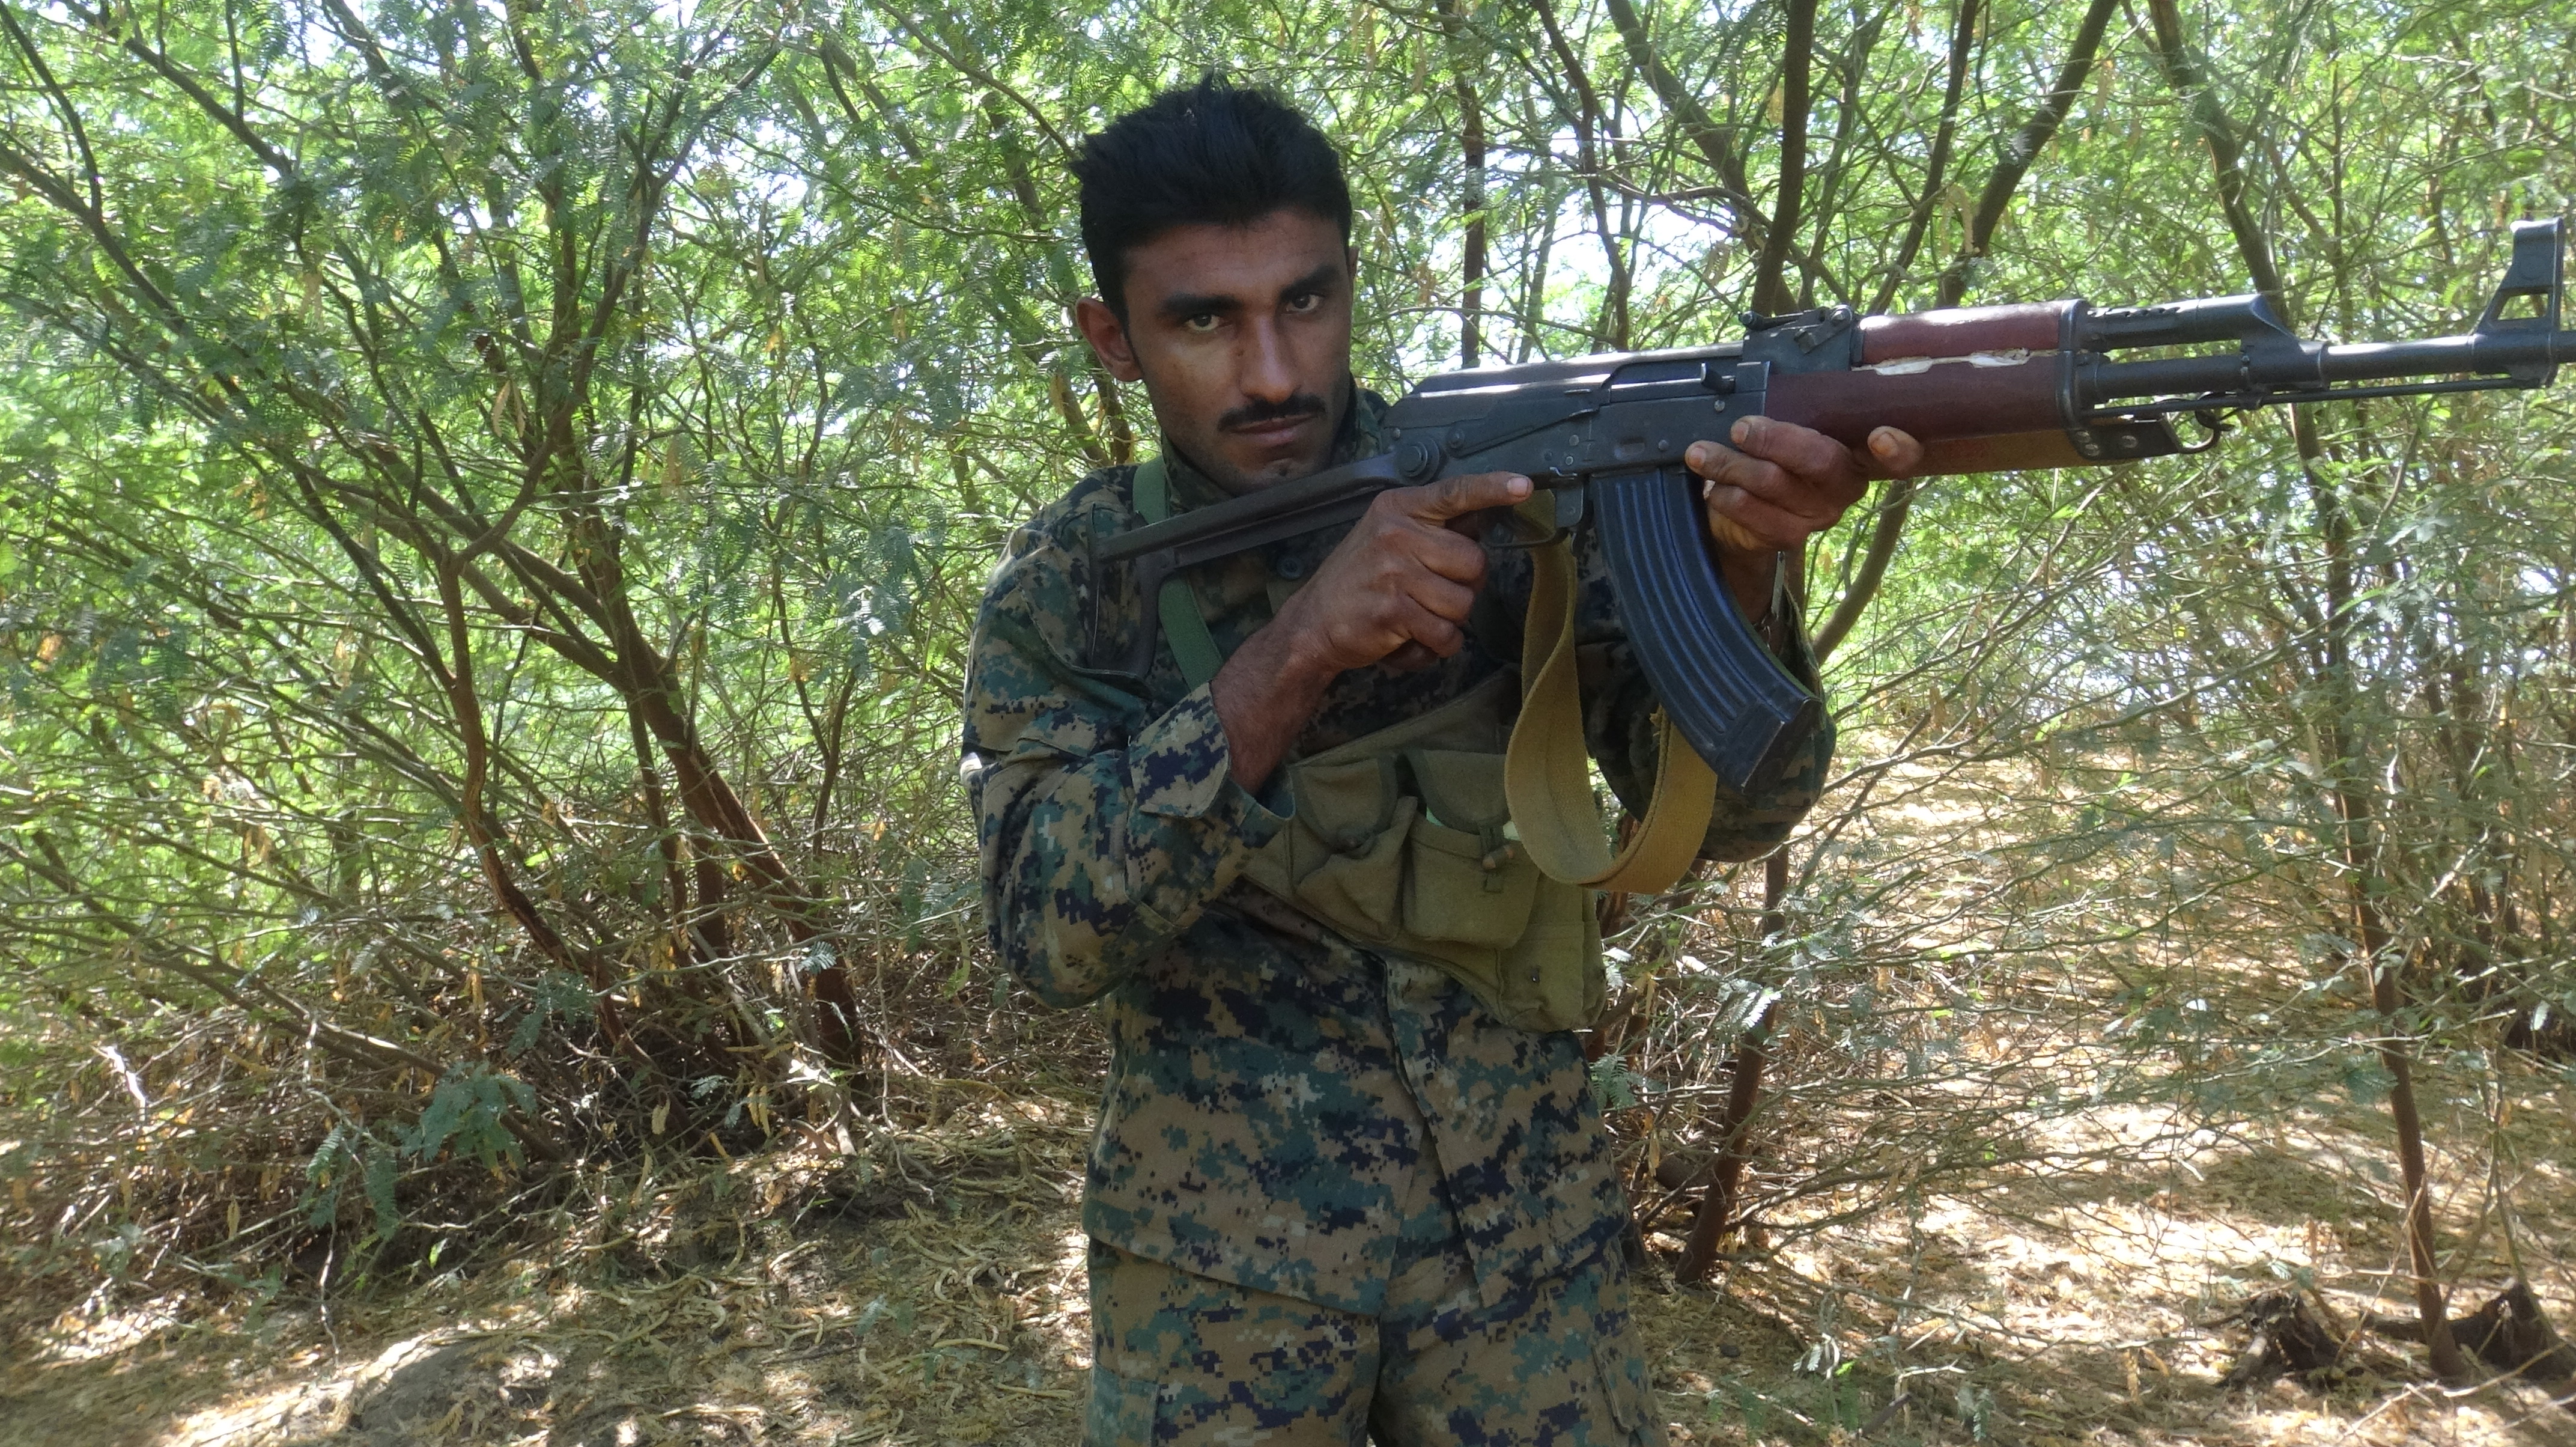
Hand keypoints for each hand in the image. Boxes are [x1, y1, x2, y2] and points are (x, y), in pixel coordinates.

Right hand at [1208, 470, 1527, 788]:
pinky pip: (1447, 635)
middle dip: (1464, 585)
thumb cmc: (1358, 580)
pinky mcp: (1394, 611)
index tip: (1524, 487)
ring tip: (1416, 617)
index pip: (1454, 493)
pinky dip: (1435, 646)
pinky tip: (1408, 638)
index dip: (1492, 489)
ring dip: (1449, 620)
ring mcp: (1394, 571)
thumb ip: (1430, 529)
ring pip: (1465, 603)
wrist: (1312, 623)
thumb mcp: (1387, 537)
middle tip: (1431, 592)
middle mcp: (1396, 533)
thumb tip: (1482, 521)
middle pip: (1474, 562)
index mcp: (1398, 509)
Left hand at [1687, 416, 1921, 553]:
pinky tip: (1712, 485)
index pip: (1899, 456)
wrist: (1742, 514)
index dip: (1898, 448)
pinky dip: (1726, 495)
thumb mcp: (1787, 426)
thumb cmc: (1770, 455)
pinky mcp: (1789, 538)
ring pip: (1775, 484)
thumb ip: (1793, 409)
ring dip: (1731, 465)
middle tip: (1739, 427)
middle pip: (1820, 461)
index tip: (1881, 436)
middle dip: (1774, 439)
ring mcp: (1819, 516)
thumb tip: (1764, 376)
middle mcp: (1845, 487)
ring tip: (1701, 452)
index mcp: (1858, 453)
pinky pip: (1754, 513)